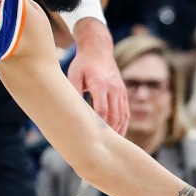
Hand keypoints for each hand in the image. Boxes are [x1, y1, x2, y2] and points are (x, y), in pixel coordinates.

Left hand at [67, 18, 128, 134]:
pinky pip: (126, 111)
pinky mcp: (123, 92)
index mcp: (100, 84)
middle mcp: (113, 88)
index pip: (102, 109)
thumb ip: (73, 92)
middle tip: (102, 146)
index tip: (94, 137)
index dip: (100, 125)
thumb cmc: (83, 63)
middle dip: (110, 132)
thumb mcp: (74, 75)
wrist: (98, 49)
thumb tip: (70, 111)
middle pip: (115, 115)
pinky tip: (118, 133)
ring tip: (112, 144)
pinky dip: (123, 124)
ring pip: (123, 115)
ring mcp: (120, 90)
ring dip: (118, 130)